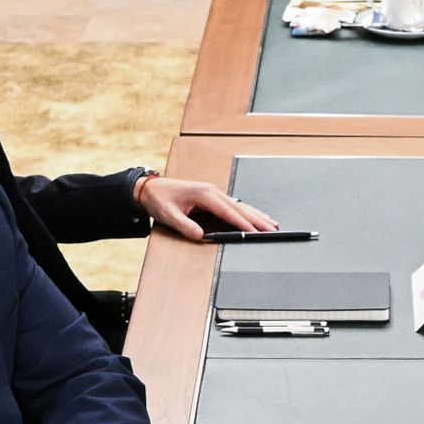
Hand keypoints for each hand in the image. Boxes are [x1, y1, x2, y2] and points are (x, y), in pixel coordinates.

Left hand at [134, 176, 277, 239]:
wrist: (149, 188)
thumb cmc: (159, 199)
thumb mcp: (169, 215)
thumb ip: (185, 226)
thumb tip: (200, 236)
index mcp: (204, 195)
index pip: (229, 212)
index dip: (244, 224)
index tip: (255, 233)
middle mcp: (212, 191)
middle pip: (240, 208)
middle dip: (258, 219)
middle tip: (274, 229)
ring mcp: (213, 192)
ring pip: (240, 205)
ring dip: (256, 215)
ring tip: (272, 223)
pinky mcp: (212, 196)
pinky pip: (234, 204)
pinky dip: (247, 211)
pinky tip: (255, 215)